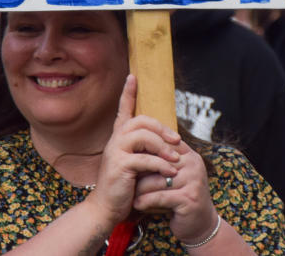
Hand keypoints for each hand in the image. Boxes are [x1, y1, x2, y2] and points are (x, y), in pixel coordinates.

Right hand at [84, 75, 181, 228]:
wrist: (107, 207)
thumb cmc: (124, 186)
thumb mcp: (136, 164)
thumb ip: (146, 151)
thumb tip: (169, 142)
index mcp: (119, 137)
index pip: (124, 110)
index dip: (128, 93)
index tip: (132, 76)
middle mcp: (115, 140)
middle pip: (141, 120)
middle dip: (162, 128)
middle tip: (177, 140)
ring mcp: (116, 151)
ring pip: (144, 136)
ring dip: (164, 147)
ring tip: (176, 159)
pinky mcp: (119, 165)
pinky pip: (144, 159)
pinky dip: (160, 165)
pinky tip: (170, 172)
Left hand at [131, 138, 218, 244]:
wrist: (200, 224)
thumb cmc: (180, 197)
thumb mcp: (173, 176)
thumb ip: (161, 161)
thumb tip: (134, 146)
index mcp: (189, 155)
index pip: (163, 144)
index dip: (145, 151)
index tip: (128, 158)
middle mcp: (193, 165)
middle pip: (158, 161)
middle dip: (140, 170)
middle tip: (125, 175)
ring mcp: (193, 181)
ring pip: (157, 180)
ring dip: (141, 188)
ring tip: (130, 192)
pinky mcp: (189, 198)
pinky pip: (160, 197)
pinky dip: (146, 201)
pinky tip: (137, 204)